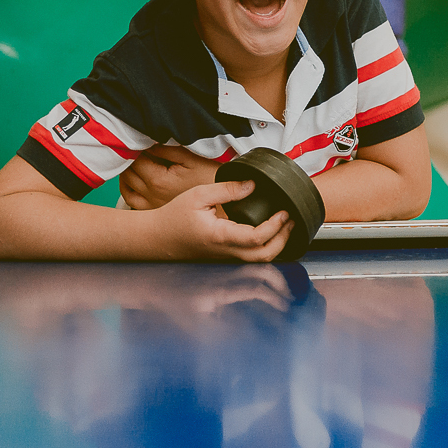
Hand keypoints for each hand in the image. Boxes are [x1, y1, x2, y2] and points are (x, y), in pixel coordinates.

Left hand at [120, 145, 220, 209]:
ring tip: (140, 161)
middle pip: (128, 171)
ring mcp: (151, 205)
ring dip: (129, 171)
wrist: (224, 201)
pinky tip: (136, 179)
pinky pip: (130, 200)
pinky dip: (128, 188)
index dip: (140, 146)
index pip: (136, 159)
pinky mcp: (153, 210)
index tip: (148, 140)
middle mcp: (151, 196)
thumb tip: (149, 142)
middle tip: (143, 148)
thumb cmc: (211, 177)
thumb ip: (166, 148)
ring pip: (126, 185)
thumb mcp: (190, 157)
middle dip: (133, 157)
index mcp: (159, 181)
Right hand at [153, 180, 293, 261]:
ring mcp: (225, 259)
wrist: (156, 239)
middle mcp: (225, 253)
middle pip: (265, 257)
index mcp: (220, 236)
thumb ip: (227, 190)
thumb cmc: (172, 217)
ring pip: (259, 262)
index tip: (284, 212)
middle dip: (284, 239)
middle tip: (291, 221)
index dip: (276, 226)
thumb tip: (252, 185)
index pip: (257, 238)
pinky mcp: (224, 260)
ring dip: (276, 247)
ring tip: (284, 228)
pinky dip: (264, 250)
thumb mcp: (198, 195)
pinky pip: (250, 260)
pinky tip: (268, 237)